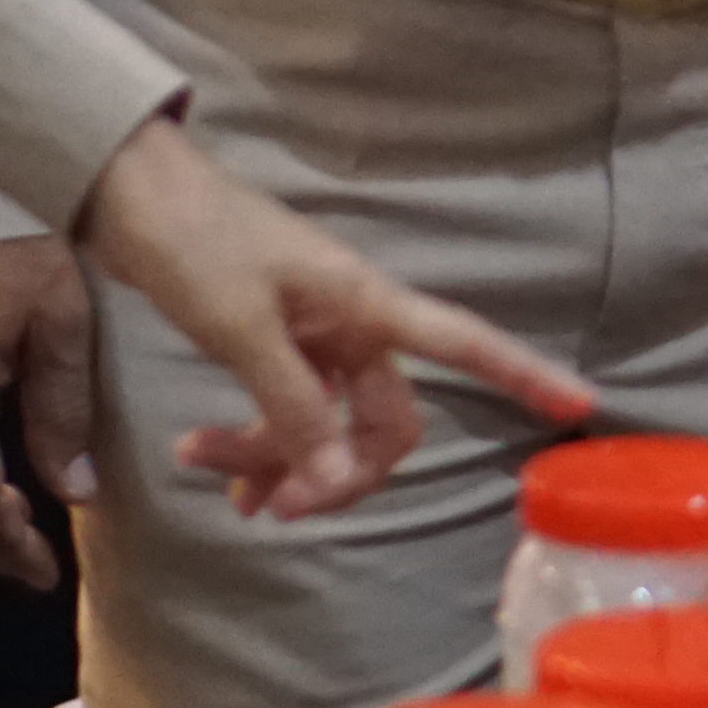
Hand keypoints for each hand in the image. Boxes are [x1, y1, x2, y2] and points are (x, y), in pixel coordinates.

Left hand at [66, 114, 593, 526]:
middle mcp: (351, 322)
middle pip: (380, 421)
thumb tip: (341, 477)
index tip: (579, 405)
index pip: (465, 343)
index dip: (524, 374)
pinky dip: (252, 444)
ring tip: (207, 476)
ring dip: (275, 462)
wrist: (128, 194)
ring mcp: (311, 335)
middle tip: (274, 512)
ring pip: (323, 425)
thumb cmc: (194, 242)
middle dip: (334, 472)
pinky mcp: (271, 342)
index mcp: (364, 305)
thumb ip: (294, 405)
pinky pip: (284, 412)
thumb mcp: (242, 327)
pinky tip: (205, 462)